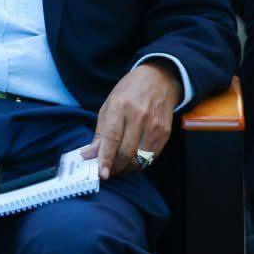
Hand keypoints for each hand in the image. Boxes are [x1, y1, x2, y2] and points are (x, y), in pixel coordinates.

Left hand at [81, 61, 180, 178]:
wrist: (159, 80)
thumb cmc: (129, 92)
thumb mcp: (108, 105)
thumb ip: (100, 132)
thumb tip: (89, 154)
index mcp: (120, 107)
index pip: (112, 138)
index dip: (105, 158)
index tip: (100, 173)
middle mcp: (139, 117)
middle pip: (126, 152)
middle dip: (114, 167)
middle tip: (105, 171)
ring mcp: (154, 126)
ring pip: (139, 158)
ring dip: (126, 168)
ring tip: (116, 167)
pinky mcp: (165, 133)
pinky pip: (151, 157)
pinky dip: (139, 163)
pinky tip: (131, 160)